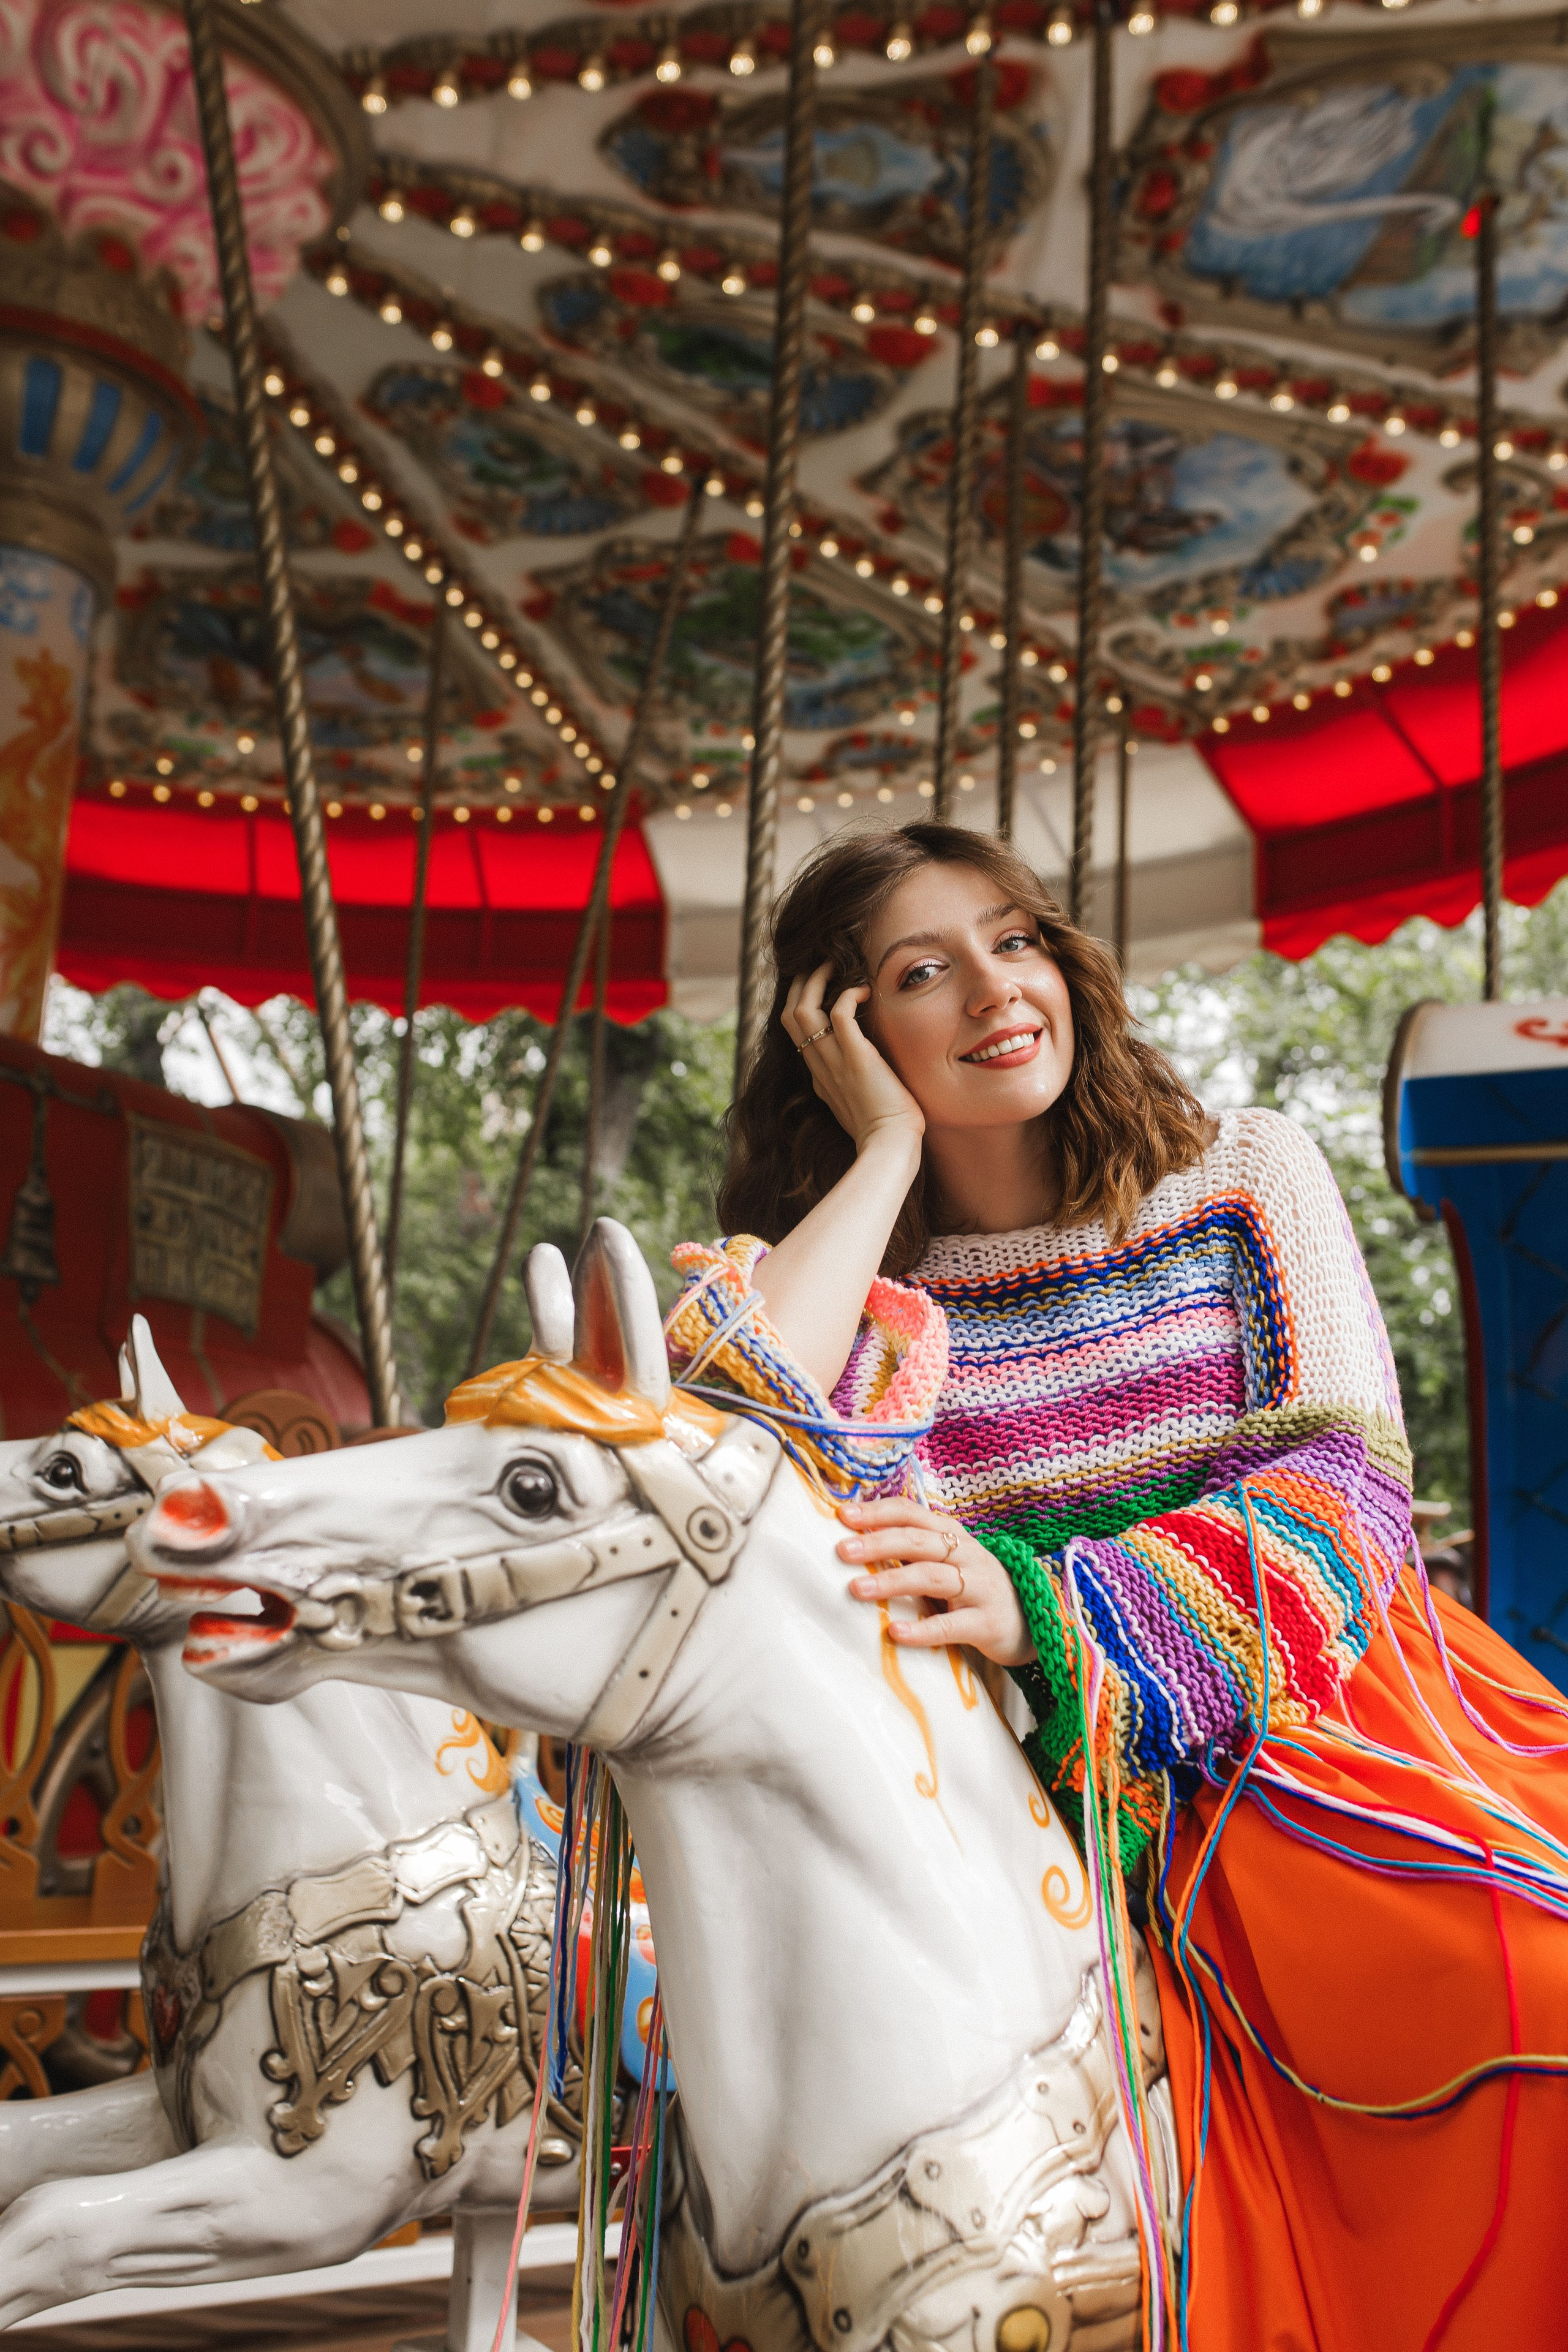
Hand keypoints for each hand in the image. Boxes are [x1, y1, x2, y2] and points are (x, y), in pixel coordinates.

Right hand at [781, 962, 924, 1159]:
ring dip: (816, 981)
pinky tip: (864, 991)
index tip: (817, 985)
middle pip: (789, 1015)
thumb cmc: (886, 1127)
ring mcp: (833, 1061)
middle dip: (801, 984)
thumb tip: (863, 1061)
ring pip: (802, 1010)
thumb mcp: (859, 1100)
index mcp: (819, 1074)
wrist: (890, 1144)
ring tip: (834, 966)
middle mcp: (819, 1065)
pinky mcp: (856, 1057)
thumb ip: (852, 1079)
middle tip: (820, 965)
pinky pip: (838, 1014)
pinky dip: (847, 995)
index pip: (794, 1030)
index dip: (800, 1001)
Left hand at [836, 1498, 1033, 1666]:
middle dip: (878, 1543)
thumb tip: (857, 1539)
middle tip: (841, 1551)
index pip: (912, 1513)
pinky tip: (894, 1632)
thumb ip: (912, 1549)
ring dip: (892, 1581)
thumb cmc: (975, 1588)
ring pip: (932, 1577)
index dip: (878, 1512)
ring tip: (856, 1588)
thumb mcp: (948, 1560)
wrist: (1032, 1619)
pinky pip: (951, 1625)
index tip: (842, 1516)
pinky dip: (922, 1629)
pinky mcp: (986, 1623)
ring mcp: (979, 1588)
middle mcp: (967, 1555)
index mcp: (952, 1535)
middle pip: (918, 1542)